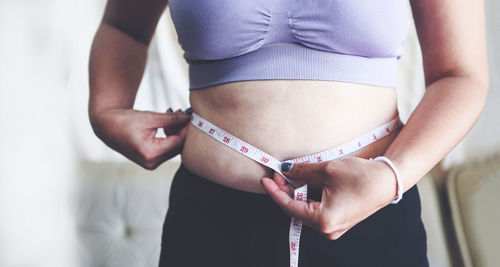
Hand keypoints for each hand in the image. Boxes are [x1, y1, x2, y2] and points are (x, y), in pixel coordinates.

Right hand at [90, 107, 191, 169]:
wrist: (106, 127)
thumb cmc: (125, 120)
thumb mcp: (150, 117)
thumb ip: (172, 119)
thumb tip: (189, 117)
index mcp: (150, 153)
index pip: (178, 142)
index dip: (187, 129)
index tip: (191, 116)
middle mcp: (151, 163)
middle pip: (177, 147)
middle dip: (182, 130)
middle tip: (182, 113)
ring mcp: (151, 164)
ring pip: (173, 149)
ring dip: (176, 133)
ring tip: (171, 116)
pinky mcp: (150, 161)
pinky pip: (166, 150)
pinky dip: (169, 138)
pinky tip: (166, 125)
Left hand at [261, 156, 397, 239]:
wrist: (388, 181)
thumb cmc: (361, 177)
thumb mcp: (327, 169)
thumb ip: (302, 171)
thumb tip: (285, 170)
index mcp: (322, 220)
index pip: (288, 207)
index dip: (274, 192)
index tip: (265, 180)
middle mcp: (326, 229)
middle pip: (295, 210)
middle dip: (284, 191)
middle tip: (278, 173)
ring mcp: (332, 228)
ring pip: (304, 210)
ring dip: (296, 193)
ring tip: (291, 175)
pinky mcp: (337, 221)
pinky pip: (315, 210)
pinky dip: (307, 197)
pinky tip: (303, 183)